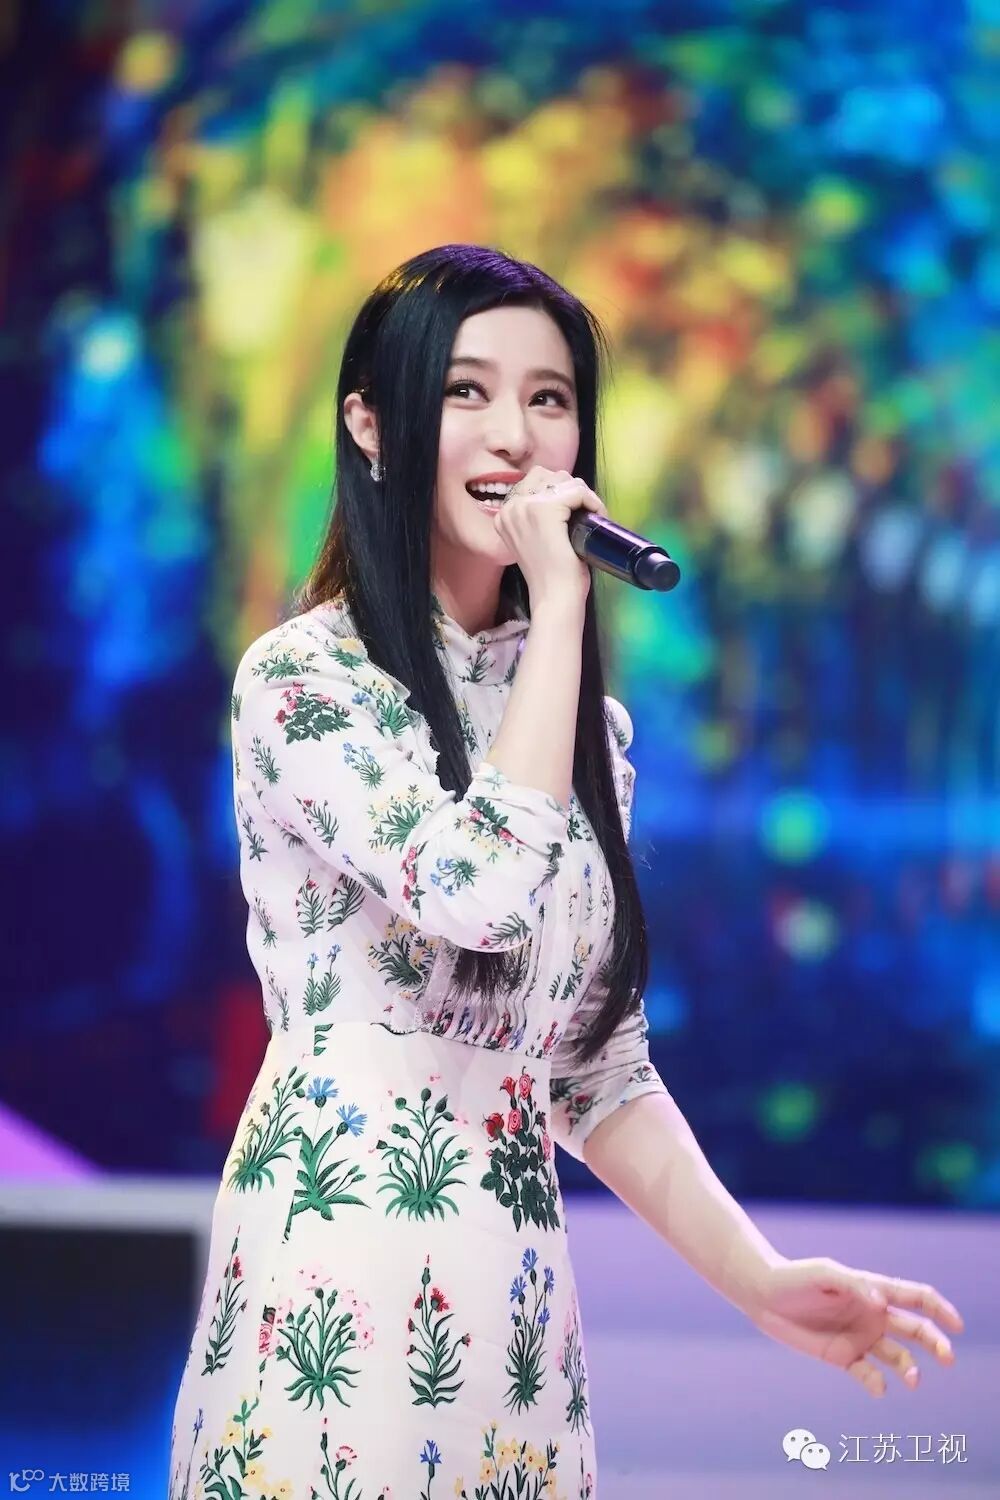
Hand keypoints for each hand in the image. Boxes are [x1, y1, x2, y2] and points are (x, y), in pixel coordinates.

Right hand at [494, 466, 607, 611]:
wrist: (554, 597)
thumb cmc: (551, 576)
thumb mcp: (536, 541)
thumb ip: (536, 520)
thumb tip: (563, 500)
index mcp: (505, 514)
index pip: (535, 481)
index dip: (561, 493)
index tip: (575, 514)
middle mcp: (511, 507)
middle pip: (549, 475)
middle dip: (571, 490)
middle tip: (584, 515)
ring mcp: (526, 506)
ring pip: (565, 480)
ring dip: (583, 495)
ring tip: (591, 517)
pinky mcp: (545, 509)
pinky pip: (578, 491)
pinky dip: (593, 502)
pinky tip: (597, 517)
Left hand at [746, 1256, 963, 1397]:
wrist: (765, 1296)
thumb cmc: (796, 1278)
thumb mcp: (825, 1274)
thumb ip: (855, 1286)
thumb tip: (881, 1303)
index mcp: (874, 1290)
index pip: (916, 1298)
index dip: (940, 1310)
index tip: (956, 1326)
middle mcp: (873, 1315)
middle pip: (916, 1330)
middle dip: (935, 1343)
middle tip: (947, 1358)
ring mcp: (861, 1337)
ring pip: (899, 1357)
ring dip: (910, 1369)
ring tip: (912, 1379)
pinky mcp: (844, 1357)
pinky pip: (869, 1374)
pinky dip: (878, 1383)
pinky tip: (878, 1386)